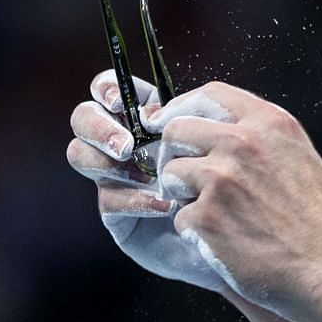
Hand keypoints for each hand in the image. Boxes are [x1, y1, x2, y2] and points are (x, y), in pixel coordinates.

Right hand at [67, 69, 235, 292]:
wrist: (240, 233)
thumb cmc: (232, 182)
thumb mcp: (218, 142)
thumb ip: (189, 119)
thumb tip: (158, 112)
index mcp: (146, 118)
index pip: (110, 89)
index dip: (107, 88)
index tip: (120, 102)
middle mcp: (125, 143)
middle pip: (84, 117)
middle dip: (98, 126)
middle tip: (126, 146)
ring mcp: (115, 177)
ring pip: (81, 154)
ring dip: (103, 159)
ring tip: (139, 171)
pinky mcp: (116, 213)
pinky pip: (108, 199)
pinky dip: (135, 199)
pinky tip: (165, 205)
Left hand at [151, 82, 321, 321]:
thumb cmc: (319, 220)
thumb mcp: (298, 156)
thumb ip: (259, 136)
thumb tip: (214, 129)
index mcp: (269, 123)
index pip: (210, 94)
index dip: (181, 106)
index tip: (166, 120)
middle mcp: (242, 143)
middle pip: (176, 130)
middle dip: (173, 153)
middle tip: (184, 177)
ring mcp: (222, 179)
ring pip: (171, 174)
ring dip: (183, 195)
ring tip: (215, 214)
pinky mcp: (207, 218)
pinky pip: (179, 217)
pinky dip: (195, 232)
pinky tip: (225, 240)